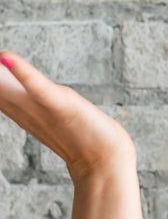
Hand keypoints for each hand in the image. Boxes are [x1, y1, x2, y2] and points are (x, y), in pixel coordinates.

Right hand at [0, 52, 134, 184]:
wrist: (107, 162)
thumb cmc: (81, 135)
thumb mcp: (49, 110)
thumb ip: (30, 94)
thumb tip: (25, 82)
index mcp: (19, 108)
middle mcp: (24, 108)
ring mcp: (42, 108)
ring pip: (6, 87)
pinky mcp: (62, 106)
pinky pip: (40, 89)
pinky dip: (24, 73)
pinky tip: (6, 57)